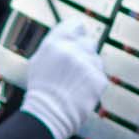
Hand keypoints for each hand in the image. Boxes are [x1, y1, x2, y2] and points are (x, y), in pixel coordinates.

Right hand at [20, 17, 106, 138]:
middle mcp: (73, 50)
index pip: (76, 24)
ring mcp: (88, 64)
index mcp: (55, 43)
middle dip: (83, 52)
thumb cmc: (41, 89)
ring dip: (88, 68)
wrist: (48, 114)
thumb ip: (55, 43)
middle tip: (73, 67)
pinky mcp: (99, 79)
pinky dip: (92, 82)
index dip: (76, 32)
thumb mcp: (39, 60)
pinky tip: (80, 90)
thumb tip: (70, 34)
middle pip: (88, 42)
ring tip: (74, 83)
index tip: (76, 37)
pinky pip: (100, 75)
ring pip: (95, 59)